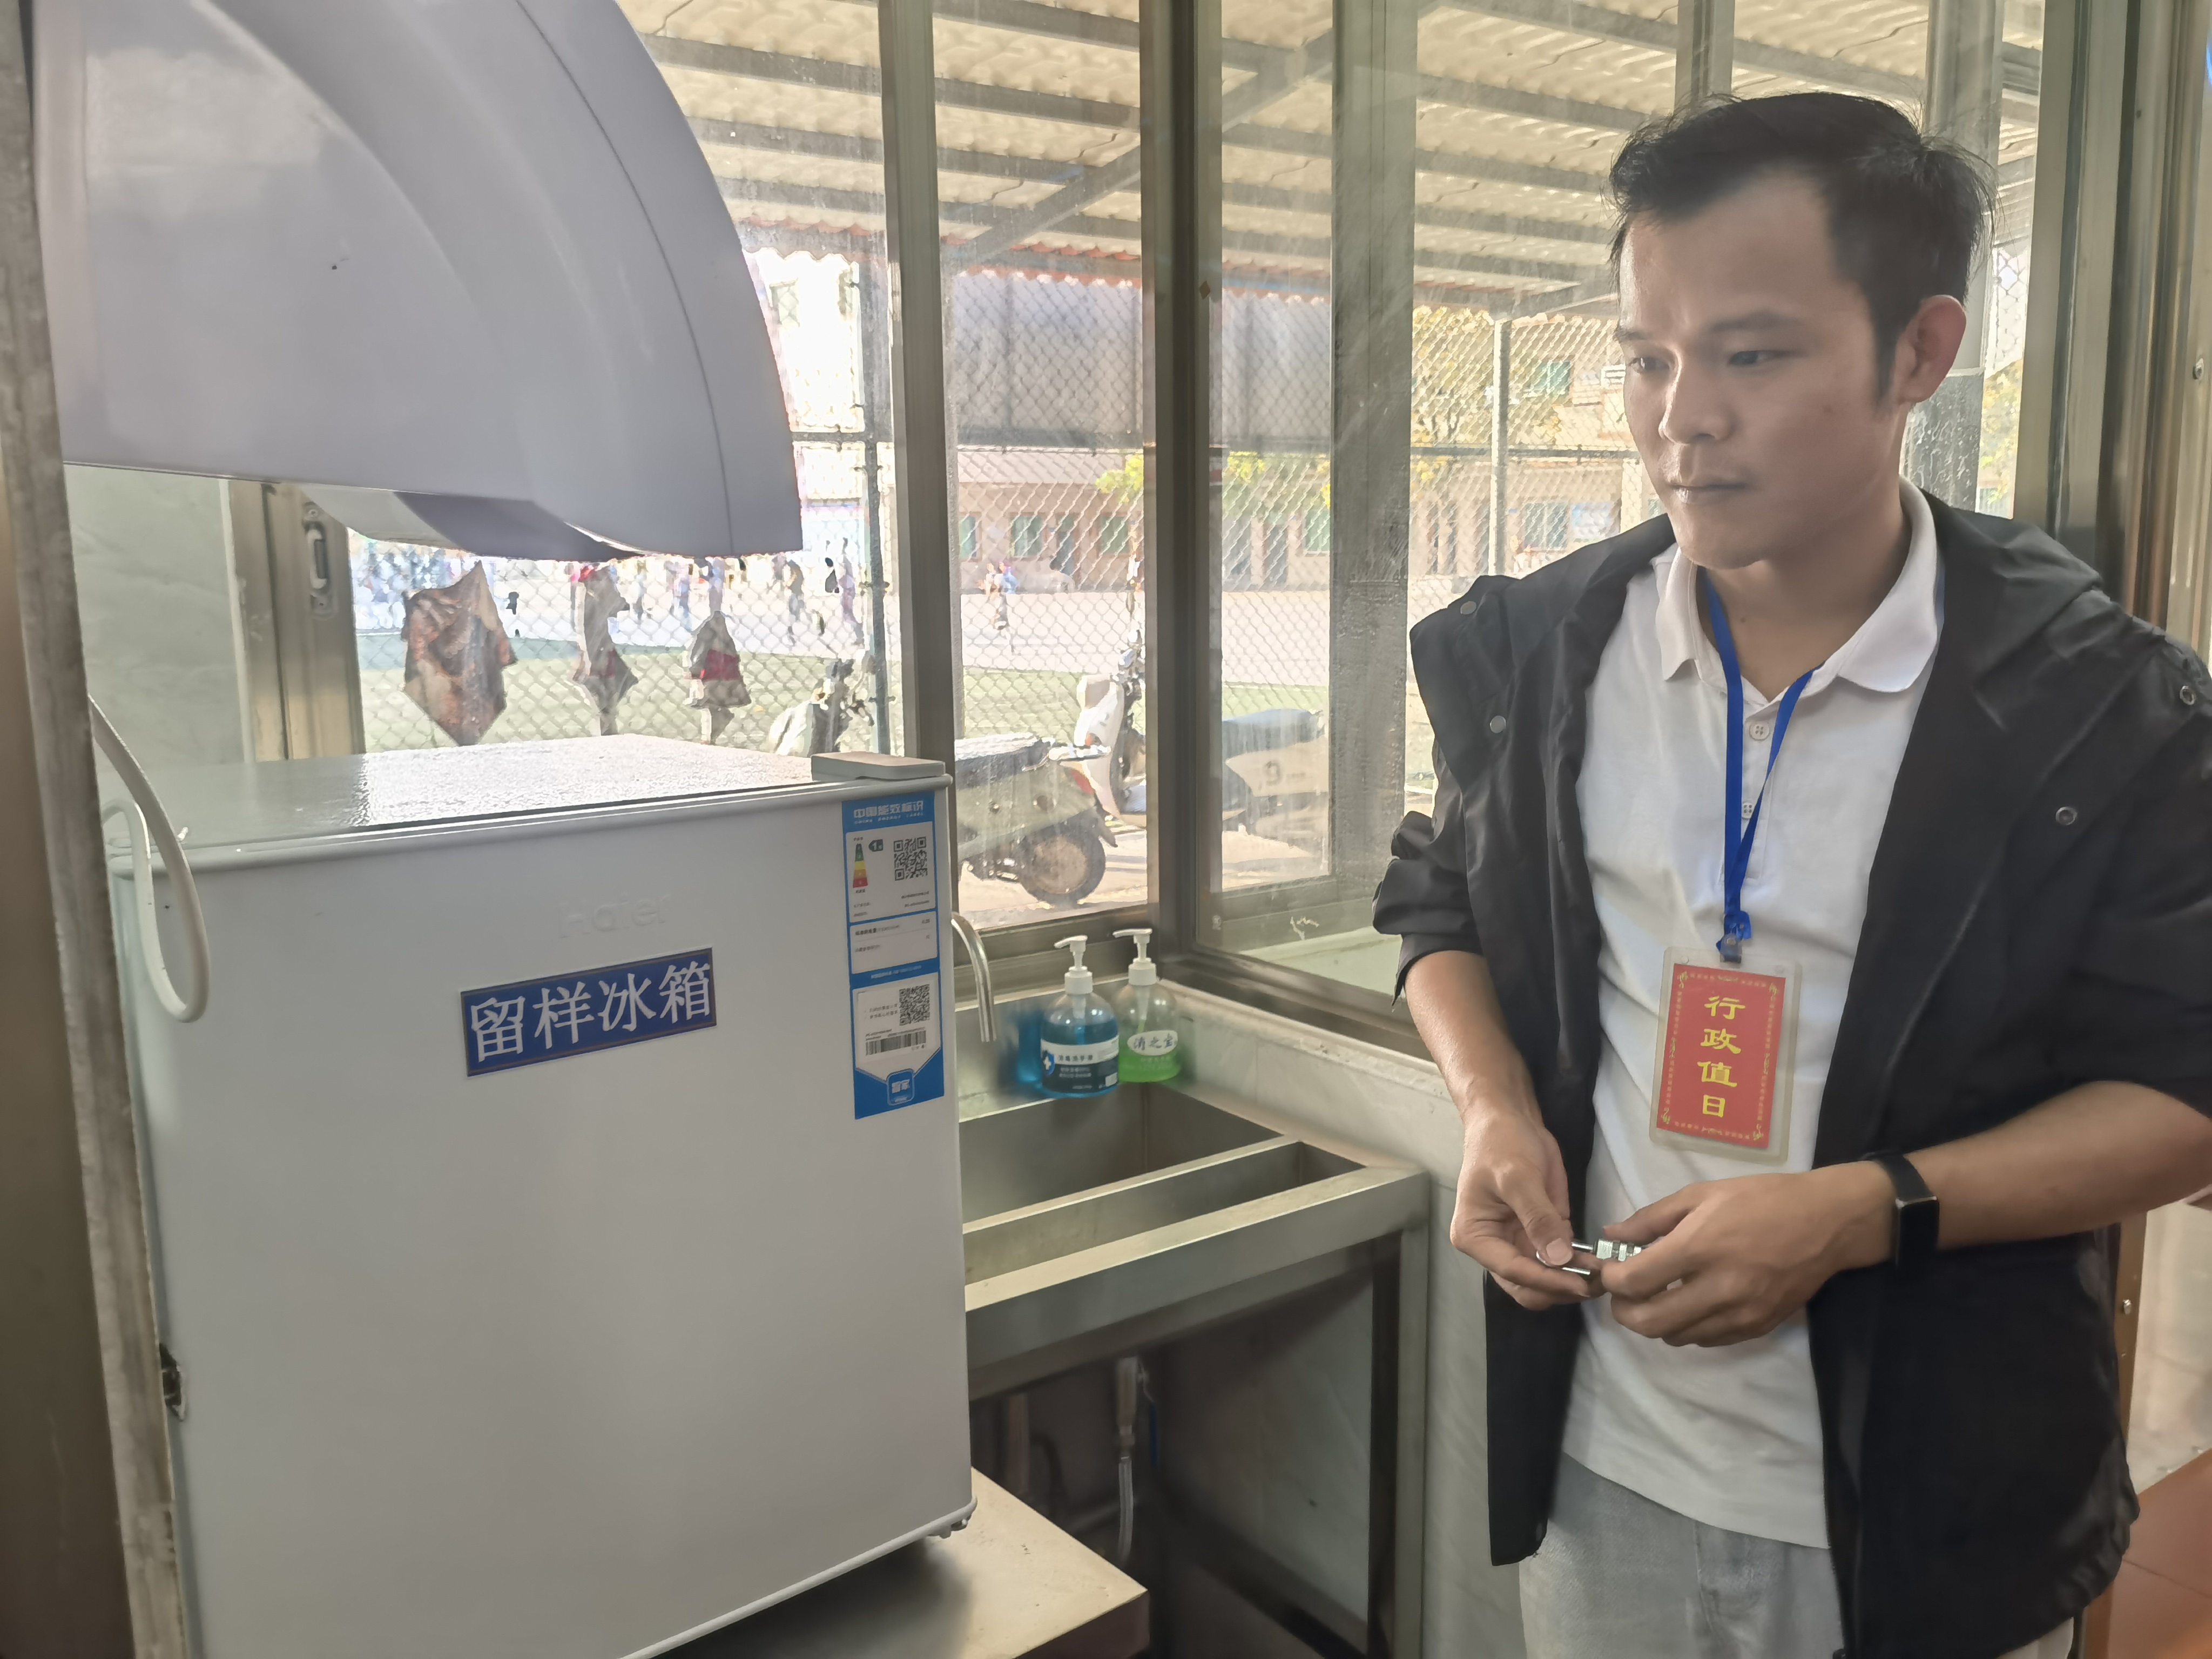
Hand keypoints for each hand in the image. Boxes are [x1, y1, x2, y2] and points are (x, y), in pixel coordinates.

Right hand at [1449, 1104, 1594, 1309]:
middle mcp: (1494, 1247)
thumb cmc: (1502, 1144)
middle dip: (1558, 1288)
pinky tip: (1599, 1263)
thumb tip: (1559, 1258)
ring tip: (1603, 1276)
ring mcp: (1518, 1243)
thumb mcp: (1518, 1177)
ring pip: (1544, 1280)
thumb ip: (1538, 1218)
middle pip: (1525, 1286)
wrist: (1509, 1119)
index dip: (1547, 1280)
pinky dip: (1577, 1266)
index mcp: (1476, 1237)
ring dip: (1571, 1281)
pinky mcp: (1541, 1235)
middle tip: (1594, 1283)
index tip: (1580, 1285)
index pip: (1512, 1270)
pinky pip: (1558, 1261)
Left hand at [1597, 1162, 1893, 1345]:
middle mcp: (1718, 1288)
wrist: (1827, 1223)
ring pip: (1676, 1338)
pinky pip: (1707, 1341)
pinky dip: (1689, 1328)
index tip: (1612, 1269)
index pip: (1635, 1282)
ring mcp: (1740, 1313)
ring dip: (1656, 1322)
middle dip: (1625, 1311)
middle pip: (1649, 1323)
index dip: (1612, 1280)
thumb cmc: (1761, 1199)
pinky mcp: (1758, 1327)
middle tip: (1625, 1293)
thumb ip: (1652, 1218)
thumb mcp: (1702, 1194)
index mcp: (1699, 1247)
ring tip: (1659, 1296)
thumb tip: (1612, 1235)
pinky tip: (1692, 1303)